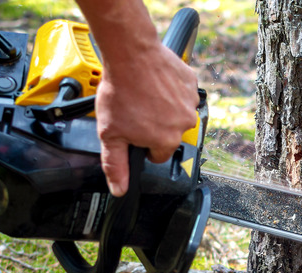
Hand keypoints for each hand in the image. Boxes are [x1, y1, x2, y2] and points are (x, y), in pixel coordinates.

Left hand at [96, 43, 198, 196]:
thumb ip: (115, 164)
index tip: (133, 129)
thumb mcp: (110, 133)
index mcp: (166, 141)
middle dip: (155, 125)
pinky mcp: (191, 84)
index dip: (143, 144)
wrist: (130, 54)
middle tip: (136, 109)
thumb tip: (120, 190)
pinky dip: (172, 90)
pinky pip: (183, 94)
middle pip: (169, 134)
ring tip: (145, 95)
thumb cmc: (120, 91)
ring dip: (164, 108)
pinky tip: (155, 84)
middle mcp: (183, 125)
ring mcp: (190, 103)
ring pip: (177, 114)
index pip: (158, 154)